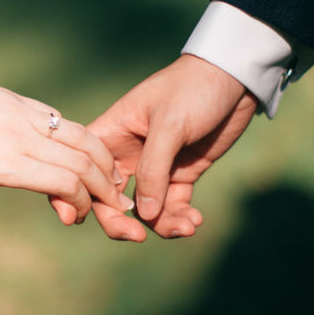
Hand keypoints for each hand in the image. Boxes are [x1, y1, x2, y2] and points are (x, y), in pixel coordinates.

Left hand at [0, 79, 133, 254]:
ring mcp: (23, 115)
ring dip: (103, 159)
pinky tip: (85, 151)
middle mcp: (22, 137)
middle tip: (117, 203)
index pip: (66, 183)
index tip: (77, 216)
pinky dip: (82, 138)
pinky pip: (62, 120)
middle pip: (84, 162)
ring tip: (113, 177)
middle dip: (106, 187)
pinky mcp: (20, 101)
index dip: (83, 203)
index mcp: (4, 164)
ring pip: (81, 137)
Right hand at [86, 54, 257, 240]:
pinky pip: (172, 205)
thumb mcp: (170, 125)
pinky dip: (180, 217)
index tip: (82, 218)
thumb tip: (143, 215)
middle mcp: (127, 155)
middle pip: (109, 198)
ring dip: (161, 224)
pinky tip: (195, 221)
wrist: (235, 77)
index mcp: (111, 135)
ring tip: (186, 227)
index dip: (78, 194)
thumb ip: (153, 169)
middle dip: (120, 222)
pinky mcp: (180, 174)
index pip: (83, 169)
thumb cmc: (193, 89)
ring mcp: (154, 167)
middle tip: (138, 237)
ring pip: (144, 209)